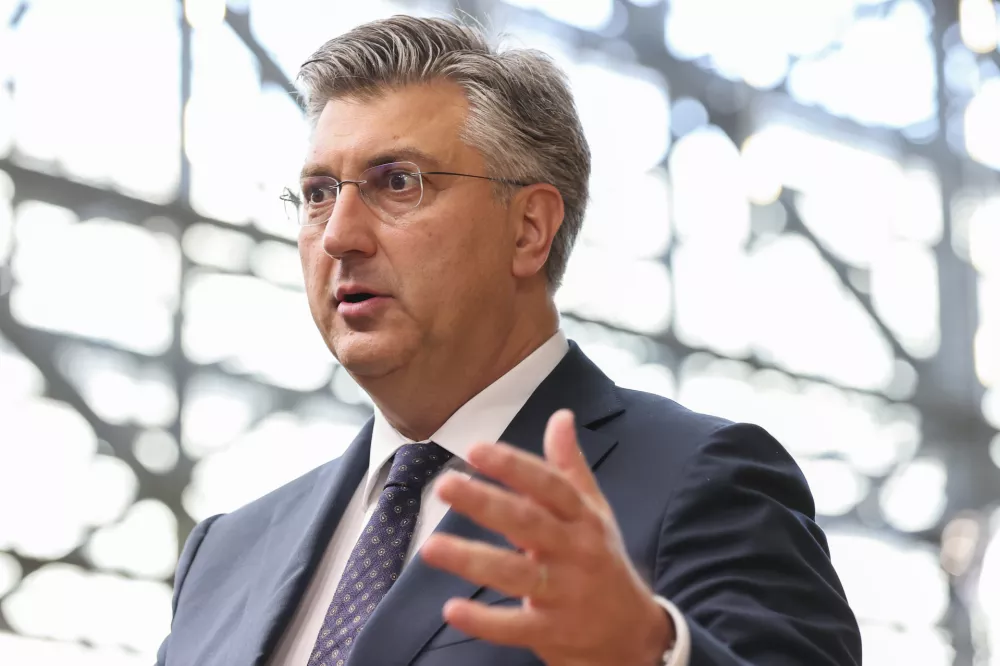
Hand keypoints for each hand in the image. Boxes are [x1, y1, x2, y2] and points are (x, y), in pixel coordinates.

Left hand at [420, 409, 673, 665]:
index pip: (549, 485)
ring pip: (516, 573)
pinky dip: (484, 621)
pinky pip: (516, 626)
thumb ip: (571, 466)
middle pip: (528, 523)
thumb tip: (561, 416)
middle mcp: (575, 551)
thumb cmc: (602, 562)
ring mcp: (564, 593)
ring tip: (430, 548)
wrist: (633, 635)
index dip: (514, 466)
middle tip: (445, 485)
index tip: (476, 449)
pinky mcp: (552, 632)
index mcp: (583, 518)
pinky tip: (452, 609)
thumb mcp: (594, 512)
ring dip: (472, 559)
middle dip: (486, 504)